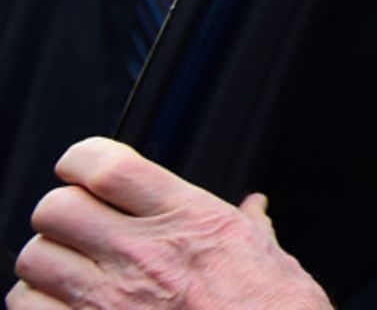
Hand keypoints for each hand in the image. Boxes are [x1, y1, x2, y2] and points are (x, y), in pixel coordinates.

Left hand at [9, 138, 329, 309]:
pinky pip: (29, 307)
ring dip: (48, 263)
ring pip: (35, 259)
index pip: (105, 167)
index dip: (83, 161)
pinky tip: (67, 303)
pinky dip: (39, 303)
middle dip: (63, 215)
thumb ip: (251, 226)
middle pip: (56, 208)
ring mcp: (111, 300)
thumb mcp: (268, 257)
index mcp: (188, 221)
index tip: (85, 170)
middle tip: (81, 227)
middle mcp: (144, 255)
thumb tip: (254, 208)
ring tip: (72, 270)